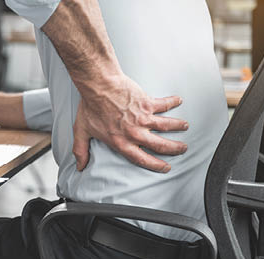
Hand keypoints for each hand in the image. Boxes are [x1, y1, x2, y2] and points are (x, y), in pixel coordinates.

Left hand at [72, 75, 188, 172]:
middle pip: (160, 145)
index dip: (155, 165)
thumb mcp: (82, 131)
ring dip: (178, 126)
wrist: (99, 86)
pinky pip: (164, 104)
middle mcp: (135, 133)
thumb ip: (81, 150)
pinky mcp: (147, 103)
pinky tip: (178, 101)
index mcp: (121, 142)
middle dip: (174, 149)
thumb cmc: (90, 106)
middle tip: (182, 148)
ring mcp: (143, 118)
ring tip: (184, 126)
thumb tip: (79, 165)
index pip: (142, 159)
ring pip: (167, 125)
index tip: (165, 167)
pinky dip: (172, 102)